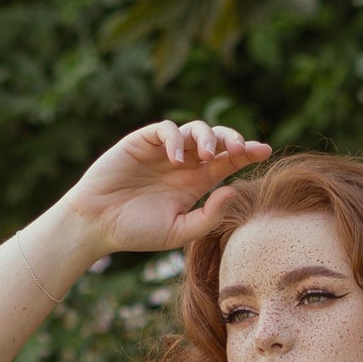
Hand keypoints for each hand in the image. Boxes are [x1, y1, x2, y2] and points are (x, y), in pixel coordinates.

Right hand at [63, 119, 271, 255]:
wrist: (98, 224)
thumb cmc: (137, 231)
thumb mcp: (179, 232)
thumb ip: (208, 216)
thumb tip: (234, 190)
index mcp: (196, 183)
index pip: (227, 162)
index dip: (247, 152)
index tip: (265, 152)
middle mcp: (184, 163)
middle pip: (217, 140)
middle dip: (232, 139)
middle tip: (241, 148)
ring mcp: (164, 150)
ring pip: (194, 129)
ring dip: (206, 137)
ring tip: (207, 156)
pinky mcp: (143, 141)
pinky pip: (166, 129)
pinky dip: (175, 139)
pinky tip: (175, 159)